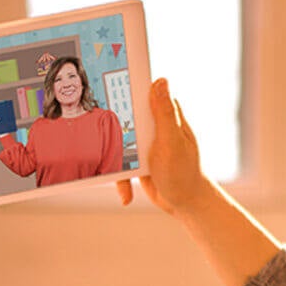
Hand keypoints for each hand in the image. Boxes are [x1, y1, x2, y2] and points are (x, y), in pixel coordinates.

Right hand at [116, 78, 209, 216]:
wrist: (185, 203)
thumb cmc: (184, 173)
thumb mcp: (172, 142)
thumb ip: (165, 114)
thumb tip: (161, 82)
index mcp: (166, 116)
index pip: (145, 93)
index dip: (127, 88)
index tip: (107, 86)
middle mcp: (155, 126)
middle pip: (126, 118)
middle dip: (112, 129)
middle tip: (100, 137)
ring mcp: (146, 143)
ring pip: (119, 142)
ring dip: (114, 160)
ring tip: (118, 178)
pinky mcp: (138, 160)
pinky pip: (121, 164)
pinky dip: (121, 180)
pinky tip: (126, 195)